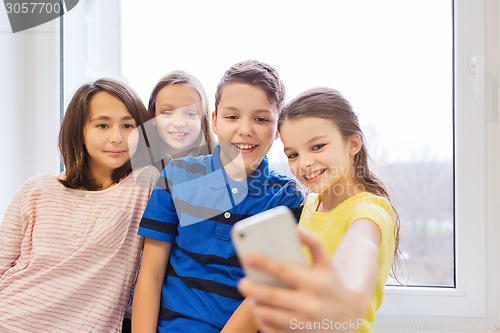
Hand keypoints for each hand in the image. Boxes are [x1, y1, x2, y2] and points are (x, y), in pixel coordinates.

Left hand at [237, 228, 364, 332]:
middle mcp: (309, 305)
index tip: (248, 256)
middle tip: (242, 282)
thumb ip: (313, 242)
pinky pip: (271, 330)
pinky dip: (262, 320)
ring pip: (268, 315)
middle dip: (252, 289)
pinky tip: (261, 311)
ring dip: (255, 305)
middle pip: (272, 296)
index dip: (264, 262)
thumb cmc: (332, 284)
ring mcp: (302, 324)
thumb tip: (295, 228)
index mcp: (315, 283)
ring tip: (251, 297)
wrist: (349, 316)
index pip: (284, 270)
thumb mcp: (326, 263)